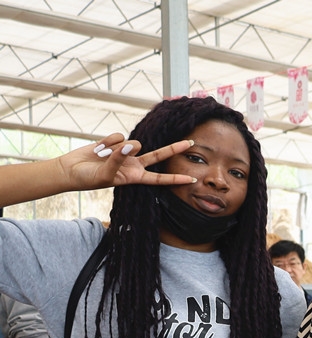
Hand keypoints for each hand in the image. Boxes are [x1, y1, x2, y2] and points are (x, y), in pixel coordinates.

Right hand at [59, 134, 196, 191]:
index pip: (159, 179)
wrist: (71, 169)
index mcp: (135, 177)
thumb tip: (130, 145)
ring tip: (103, 156)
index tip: (192, 179)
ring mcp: (125, 152)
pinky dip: (108, 142)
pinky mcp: (115, 142)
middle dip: (174, 148)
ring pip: (134, 143)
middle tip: (191, 142)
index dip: (175, 179)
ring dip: (119, 148)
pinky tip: (98, 148)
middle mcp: (134, 164)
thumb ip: (119, 160)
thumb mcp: (105, 175)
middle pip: (158, 155)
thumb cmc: (88, 178)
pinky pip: (118, 136)